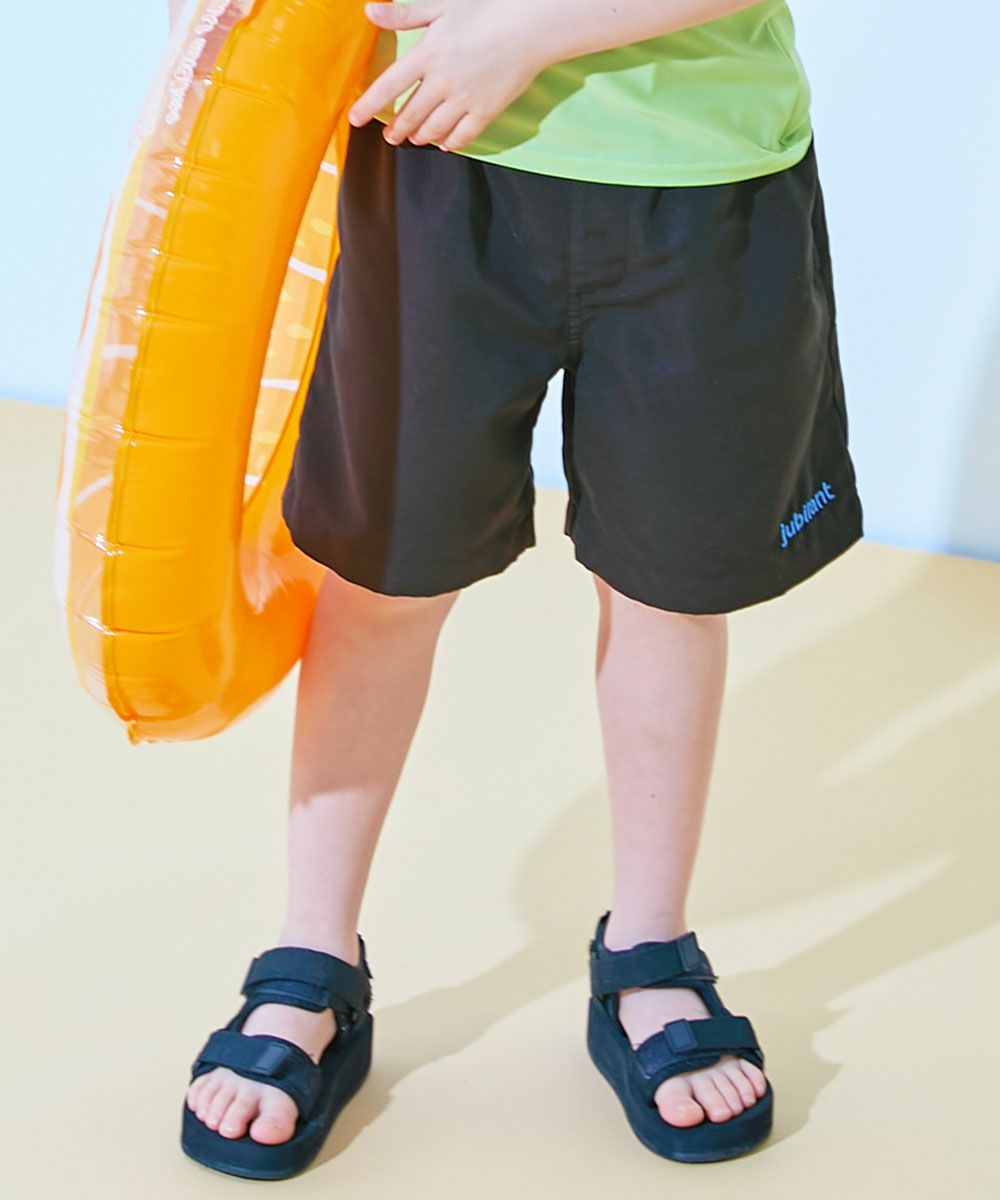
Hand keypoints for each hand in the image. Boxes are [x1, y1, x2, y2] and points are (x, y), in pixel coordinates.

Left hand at [348, 0, 550, 150]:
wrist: (531, 24)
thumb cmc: (488, 9)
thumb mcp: (442, 5)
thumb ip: (404, 15)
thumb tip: (370, 11)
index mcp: (428, 54)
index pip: (389, 86)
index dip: (368, 105)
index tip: (354, 118)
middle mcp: (443, 81)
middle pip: (410, 114)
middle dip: (396, 128)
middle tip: (389, 136)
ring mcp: (465, 99)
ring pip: (433, 129)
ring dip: (420, 136)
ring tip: (414, 138)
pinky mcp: (486, 111)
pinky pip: (462, 136)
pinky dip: (450, 143)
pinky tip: (445, 143)